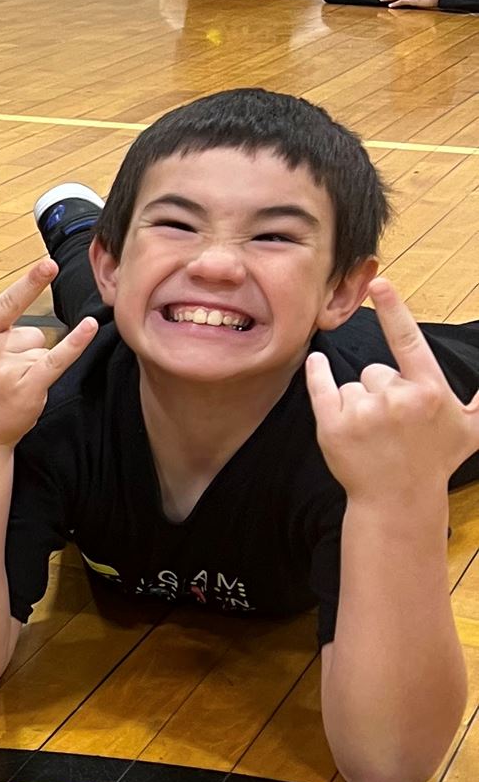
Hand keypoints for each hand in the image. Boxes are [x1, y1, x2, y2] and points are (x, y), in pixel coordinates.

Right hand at [0, 260, 98, 450]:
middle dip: (25, 351)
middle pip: (33, 332)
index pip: (6, 304)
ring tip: (12, 386)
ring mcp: (6, 369)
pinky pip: (57, 358)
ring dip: (35, 367)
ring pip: (43, 350)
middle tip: (2, 375)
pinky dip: (75, 344)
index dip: (29, 284)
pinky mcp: (27, 386)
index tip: (48, 264)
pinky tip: (89, 327)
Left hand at [308, 280, 478, 499]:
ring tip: (373, 432)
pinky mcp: (333, 426)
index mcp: (429, 392)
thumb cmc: (434, 462)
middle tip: (391, 424)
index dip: (395, 310)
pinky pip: (320, 384)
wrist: (398, 500)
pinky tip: (319, 367)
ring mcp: (364, 413)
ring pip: (352, 383)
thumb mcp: (469, 431)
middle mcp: (398, 399)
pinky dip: (317, 374)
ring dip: (359, 401)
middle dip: (381, 391)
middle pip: (375, 370)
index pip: (409, 341)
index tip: (380, 281)